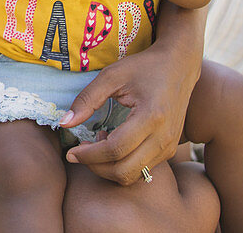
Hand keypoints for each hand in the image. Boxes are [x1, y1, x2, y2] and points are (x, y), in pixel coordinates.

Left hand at [58, 46, 196, 185]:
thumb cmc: (143, 68)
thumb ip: (87, 99)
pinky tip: (113, 143)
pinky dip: (122, 164)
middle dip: (96, 167)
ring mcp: (169, 147)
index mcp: (151, 117)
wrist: (178, 66)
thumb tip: (64, 123)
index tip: (70, 152)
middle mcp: (164, 137)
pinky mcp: (170, 150)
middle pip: (125, 171)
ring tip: (97, 142)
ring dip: (109, 167)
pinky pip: (143, 169)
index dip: (89, 155)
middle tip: (80, 151)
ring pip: (134, 175)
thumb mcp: (111, 76)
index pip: (115, 150)